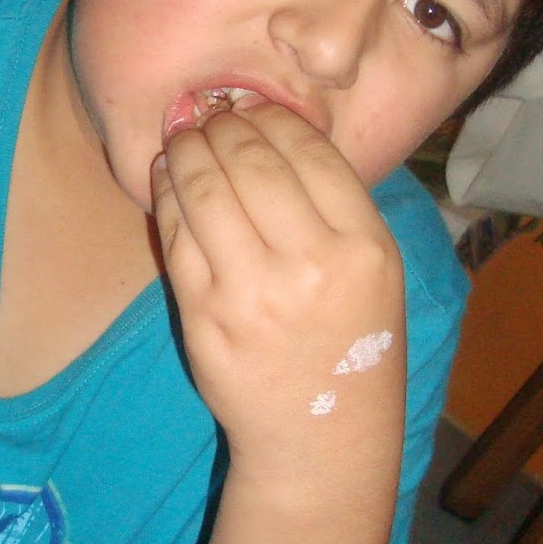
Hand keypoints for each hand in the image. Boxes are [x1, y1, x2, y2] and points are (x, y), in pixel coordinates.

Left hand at [150, 101, 404, 482]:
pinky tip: (167, 178)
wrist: (320, 434)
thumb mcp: (376, 271)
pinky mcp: (203, 314)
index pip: (308, 151)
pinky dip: (166, 194)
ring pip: (205, 189)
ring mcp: (251, 291)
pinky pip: (176, 234)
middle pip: (251, 161)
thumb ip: (336, 204)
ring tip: (184, 139)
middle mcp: (311, 265)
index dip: (271, 117)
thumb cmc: (350, 344)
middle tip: (210, 116)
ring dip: (187, 151)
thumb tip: (271, 125)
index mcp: (364, 247)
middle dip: (223, 126)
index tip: (253, 108)